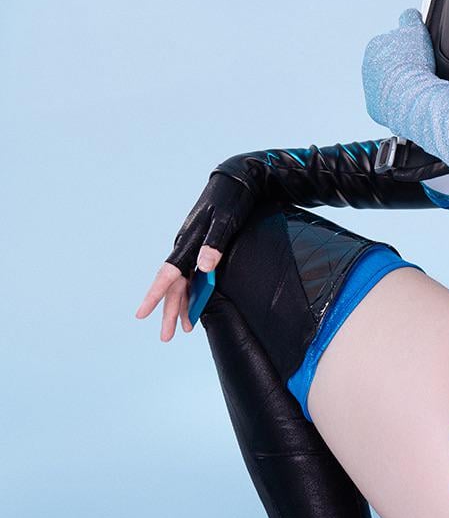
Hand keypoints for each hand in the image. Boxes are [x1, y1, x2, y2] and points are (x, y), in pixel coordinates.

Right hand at [134, 167, 257, 340]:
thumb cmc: (233, 200)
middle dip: (169, 311)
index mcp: (189, 242)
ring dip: (181, 305)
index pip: (168, 274)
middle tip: (166, 337)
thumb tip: (203, 268)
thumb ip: (215, 244)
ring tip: (183, 328)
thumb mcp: (227, 221)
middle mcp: (187, 246)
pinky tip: (194, 303)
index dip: (156, 295)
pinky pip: (192, 274)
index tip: (142, 314)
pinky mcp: (202, 245)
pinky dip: (192, 291)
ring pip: (182, 282)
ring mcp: (193, 246)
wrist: (238, 180)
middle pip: (173, 285)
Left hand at [362, 7, 435, 130]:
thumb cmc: (413, 62)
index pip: (393, 44)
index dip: (408, 49)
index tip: (418, 55)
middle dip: (402, 67)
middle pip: (389, 65)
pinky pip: (388, 104)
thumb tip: (411, 13)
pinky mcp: (373, 108)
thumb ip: (410, 18)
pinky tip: (410, 100)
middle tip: (419, 72)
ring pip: (388, 84)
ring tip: (415, 87)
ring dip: (400, 85)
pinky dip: (398, 102)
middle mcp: (367, 67)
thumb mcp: (414, 31)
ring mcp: (368, 89)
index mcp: (374, 46)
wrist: (409, 96)